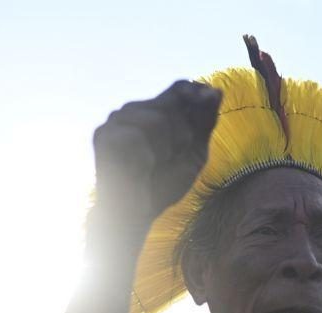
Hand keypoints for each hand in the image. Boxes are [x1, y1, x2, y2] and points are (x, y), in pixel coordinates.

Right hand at [92, 80, 221, 245]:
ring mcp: (116, 121)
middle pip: (171, 103)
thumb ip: (203, 123)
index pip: (179, 88)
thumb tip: (217, 90)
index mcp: (153, 112)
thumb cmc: (163, 185)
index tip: (210, 100)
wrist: (133, 214)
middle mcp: (132, 111)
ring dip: (165, 147)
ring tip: (154, 165)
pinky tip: (141, 169)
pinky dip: (147, 157)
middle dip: (182, 133)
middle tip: (171, 158)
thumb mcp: (192, 154)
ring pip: (156, 118)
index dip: (197, 93)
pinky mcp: (105, 135)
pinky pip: (138, 136)